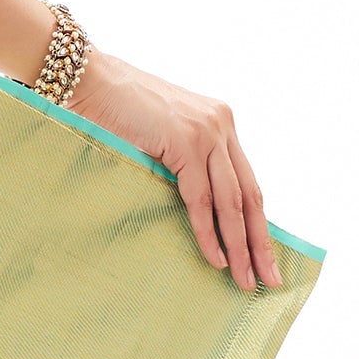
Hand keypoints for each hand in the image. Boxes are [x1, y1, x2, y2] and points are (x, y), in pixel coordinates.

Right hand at [67, 51, 280, 290]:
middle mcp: (222, 125)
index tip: (264, 255)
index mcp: (220, 121)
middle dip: (259, 242)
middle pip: (249, 195)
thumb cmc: (113, 109)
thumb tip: (194, 212)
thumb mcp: (162, 136)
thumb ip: (184, 162)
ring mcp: (206, 132)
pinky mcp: (186, 142)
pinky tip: (216, 258)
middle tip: (270, 279)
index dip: (257, 222)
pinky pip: (201, 199)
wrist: (88, 79)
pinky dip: (209, 232)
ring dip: (239, 246)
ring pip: (231, 202)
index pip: (247, 182)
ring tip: (245, 280)